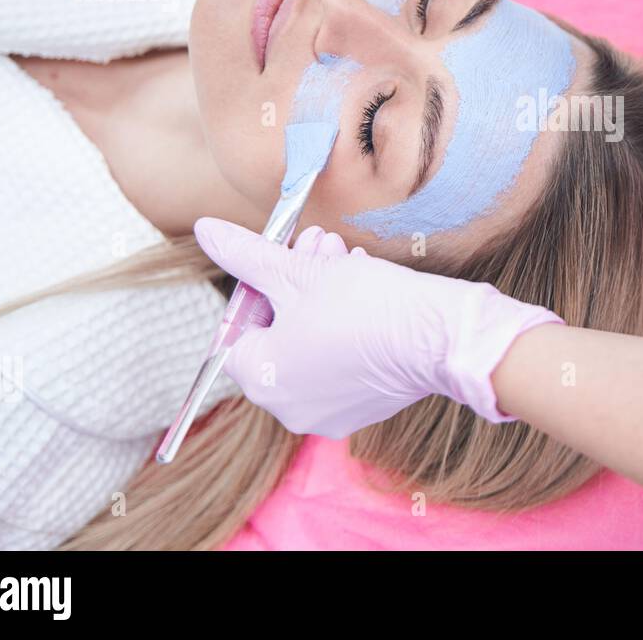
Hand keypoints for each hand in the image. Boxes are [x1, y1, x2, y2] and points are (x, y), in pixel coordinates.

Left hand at [193, 217, 563, 437]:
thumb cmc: (365, 307)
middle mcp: (290, 407)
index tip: (282, 260)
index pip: (237, 332)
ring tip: (346, 259)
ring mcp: (330, 412)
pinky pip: (340, 362)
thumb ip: (246, 254)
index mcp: (262, 381)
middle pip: (277, 334)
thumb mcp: (297, 271)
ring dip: (322, 297)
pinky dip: (346, 327)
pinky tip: (366, 288)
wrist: (437, 337)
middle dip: (295, 284)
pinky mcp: (366, 406)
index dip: (259, 288)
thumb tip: (205, 230)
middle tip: (317, 246)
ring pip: (311, 343)